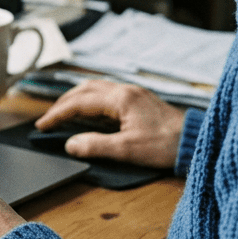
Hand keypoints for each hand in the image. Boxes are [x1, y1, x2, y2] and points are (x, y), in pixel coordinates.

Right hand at [35, 80, 184, 168]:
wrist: (195, 140)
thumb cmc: (166, 145)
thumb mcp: (128, 150)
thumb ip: (96, 146)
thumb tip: (70, 144)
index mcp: (120, 99)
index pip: (79, 102)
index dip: (57, 114)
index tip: (42, 125)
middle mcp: (125, 90)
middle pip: (84, 89)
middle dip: (63, 103)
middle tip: (48, 118)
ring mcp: (133, 93)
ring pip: (95, 88)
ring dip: (76, 98)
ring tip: (63, 112)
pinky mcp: (139, 99)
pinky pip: (107, 93)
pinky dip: (90, 100)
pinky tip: (89, 111)